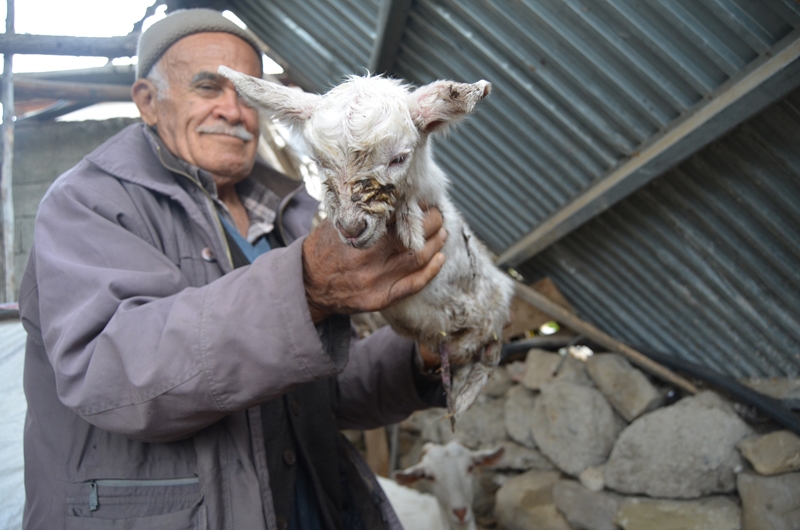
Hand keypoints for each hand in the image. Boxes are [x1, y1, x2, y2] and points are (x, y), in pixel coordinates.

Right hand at [302, 207, 446, 321]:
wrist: (307, 285)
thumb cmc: (323, 248)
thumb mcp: (337, 223)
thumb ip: (362, 210)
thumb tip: (392, 191)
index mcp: (359, 236)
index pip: (397, 216)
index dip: (415, 206)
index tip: (423, 199)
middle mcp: (369, 259)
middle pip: (413, 237)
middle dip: (431, 222)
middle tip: (437, 213)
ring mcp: (377, 282)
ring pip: (418, 259)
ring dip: (436, 243)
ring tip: (442, 231)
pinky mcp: (381, 298)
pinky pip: (413, 285)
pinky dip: (431, 270)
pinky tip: (440, 258)